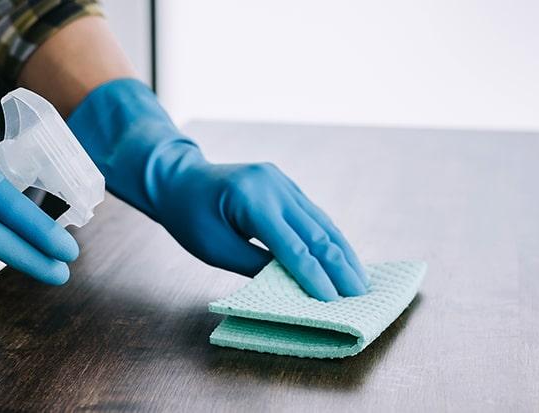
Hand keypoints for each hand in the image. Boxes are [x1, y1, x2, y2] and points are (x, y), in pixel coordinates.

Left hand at [156, 152, 369, 300]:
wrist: (178, 179)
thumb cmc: (189, 218)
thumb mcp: (216, 249)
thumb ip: (256, 265)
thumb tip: (294, 284)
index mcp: (251, 200)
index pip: (292, 246)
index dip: (314, 275)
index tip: (333, 299)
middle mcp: (273, 185)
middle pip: (315, 231)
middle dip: (339, 265)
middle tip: (359, 294)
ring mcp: (281, 181)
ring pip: (320, 221)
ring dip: (342, 251)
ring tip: (360, 279)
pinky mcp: (285, 184)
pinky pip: (312, 214)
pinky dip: (329, 237)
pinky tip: (343, 256)